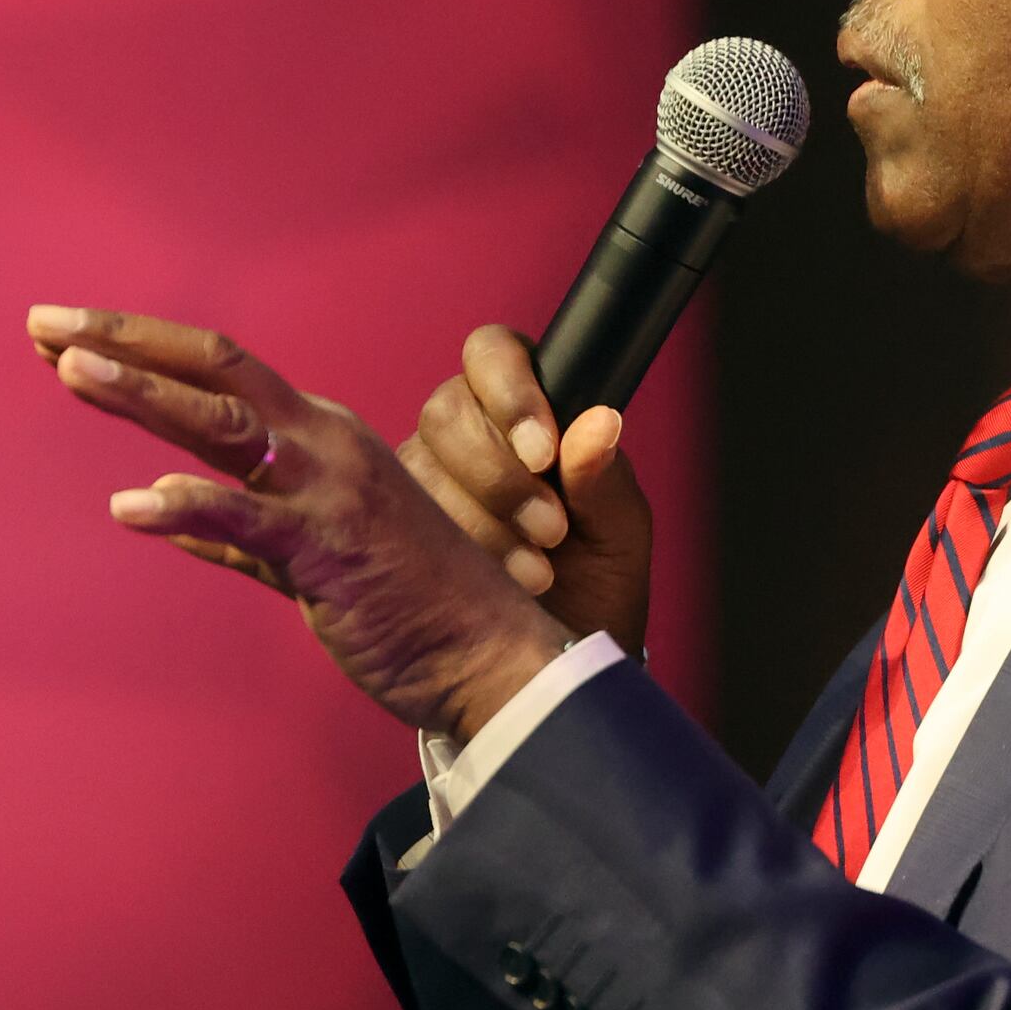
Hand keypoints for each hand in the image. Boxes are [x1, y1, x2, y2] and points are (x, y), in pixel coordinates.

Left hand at [27, 305, 568, 742]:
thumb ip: (238, 534)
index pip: (219, 370)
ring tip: (71, 371)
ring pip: (223, 424)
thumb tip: (167, 519)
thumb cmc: (406, 605)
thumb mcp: (311, 555)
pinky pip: (247, 520)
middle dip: (126, 339)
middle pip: (214, 366)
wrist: (487, 654)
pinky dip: (187, 508)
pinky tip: (130, 506)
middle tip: (44, 321)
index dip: (141, 345)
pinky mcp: (328, 549)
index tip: (67, 335)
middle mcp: (324, 442)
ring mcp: (328, 490)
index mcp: (319, 434)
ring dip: (144, 392)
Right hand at [400, 325, 653, 657]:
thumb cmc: (598, 582)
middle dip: (498, 475)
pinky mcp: (392, 528)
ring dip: (481, 524)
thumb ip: (605, 478)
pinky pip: (395, 523)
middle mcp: (464, 431)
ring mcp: (421, 478)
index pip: (493, 352)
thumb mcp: (618, 533)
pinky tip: (493, 582)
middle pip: (446, 411)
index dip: (510, 392)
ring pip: (417, 468)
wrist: (561, 657)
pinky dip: (450, 555)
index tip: (543, 452)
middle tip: (551, 531)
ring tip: (537, 573)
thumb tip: (600, 422)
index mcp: (525, 404)